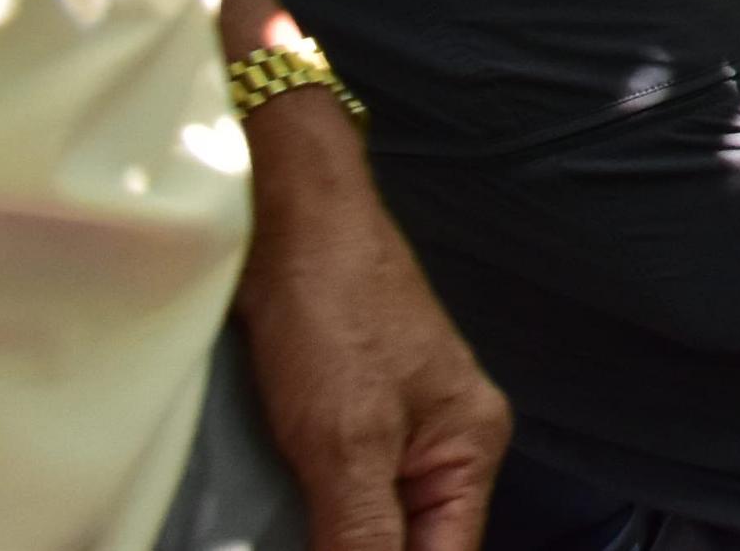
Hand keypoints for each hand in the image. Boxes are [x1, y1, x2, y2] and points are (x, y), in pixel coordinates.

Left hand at [234, 90, 508, 550]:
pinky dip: (300, 519)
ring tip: (282, 526)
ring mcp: (392, 429)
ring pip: (365, 523)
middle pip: (410, 542)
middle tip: (296, 534)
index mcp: (469, 447)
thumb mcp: (346, 440)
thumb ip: (364, 535)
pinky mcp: (343, 417)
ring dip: (325, 538)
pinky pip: (331, 494)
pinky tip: (270, 524)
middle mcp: (441, 443)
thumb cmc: (331, 307)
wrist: (286, 220)